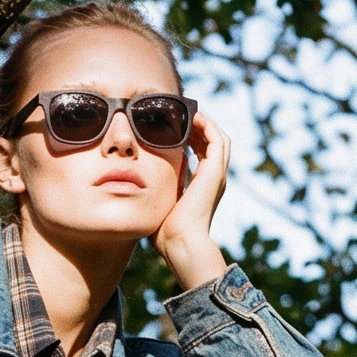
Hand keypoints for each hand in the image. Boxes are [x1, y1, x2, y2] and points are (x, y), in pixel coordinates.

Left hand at [150, 112, 229, 290]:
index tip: (178, 129)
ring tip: (191, 113)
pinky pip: (217, 140)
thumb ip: (155, 190)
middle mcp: (214, 180)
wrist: (179, 243)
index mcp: (203, 187)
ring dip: (207, 124)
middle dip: (201, 128)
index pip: (203, 155)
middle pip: (214, 144)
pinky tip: (194, 117)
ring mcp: (217, 176)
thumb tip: (136, 183)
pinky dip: (208, 126)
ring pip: (220, 139)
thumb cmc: (165, 232)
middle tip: (184, 116)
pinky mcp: (215, 172)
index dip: (193, 140)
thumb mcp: (159, 203)